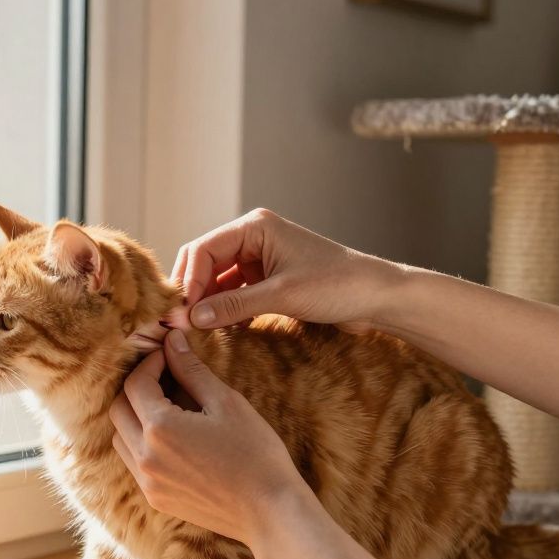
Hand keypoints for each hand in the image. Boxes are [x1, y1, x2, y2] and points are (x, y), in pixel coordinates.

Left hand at [108, 329, 311, 548]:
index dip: (150, 363)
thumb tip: (172, 339)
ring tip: (168, 406)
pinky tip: (172, 437)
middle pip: (118, 409)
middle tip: (164, 377)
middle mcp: (144, 457)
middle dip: (137, 387)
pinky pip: (133, 463)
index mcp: (160, 428)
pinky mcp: (156, 498)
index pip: (136, 384)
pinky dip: (141, 443)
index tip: (168, 356)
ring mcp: (147, 481)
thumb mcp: (226, 403)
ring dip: (134, 416)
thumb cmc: (255, 454)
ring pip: (120, 437)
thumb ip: (192, 370)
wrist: (270, 512)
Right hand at [168, 208, 402, 332]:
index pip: (203, 249)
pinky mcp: (268, 281)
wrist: (378, 298)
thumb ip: (234, 306)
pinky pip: (235, 294)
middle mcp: (254, 239)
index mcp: (255, 227)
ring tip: (197, 331)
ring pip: (218, 281)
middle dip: (192, 292)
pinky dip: (225, 310)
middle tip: (180, 323)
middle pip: (205, 263)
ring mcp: (260, 260)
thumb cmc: (338, 285)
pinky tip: (220, 330)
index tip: (180, 313)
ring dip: (207, 304)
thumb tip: (192, 318)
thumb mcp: (282, 295)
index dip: (188, 281)